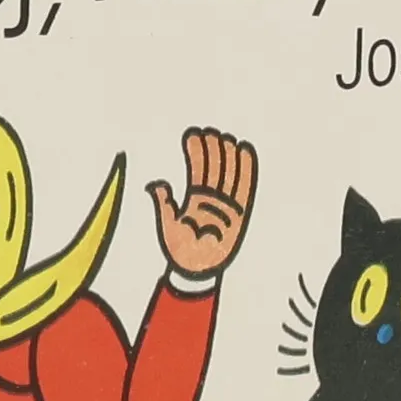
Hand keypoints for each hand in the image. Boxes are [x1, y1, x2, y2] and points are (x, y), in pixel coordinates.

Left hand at [149, 128, 257, 278]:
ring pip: (228, 174)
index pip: (197, 169)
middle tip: (211, 131)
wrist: (197, 269)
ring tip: (226, 136)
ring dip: (227, 154)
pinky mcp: (240, 212)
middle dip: (213, 149)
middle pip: (214, 168)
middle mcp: (211, 200)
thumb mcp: (167, 225)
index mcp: (194, 200)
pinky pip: (244, 187)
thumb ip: (164, 203)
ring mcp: (226, 205)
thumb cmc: (181, 251)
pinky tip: (245, 151)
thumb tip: (155, 184)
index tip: (194, 134)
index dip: (196, 151)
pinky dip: (246, 169)